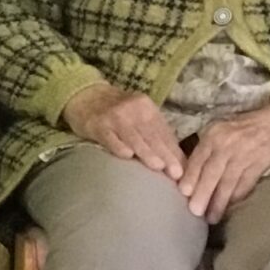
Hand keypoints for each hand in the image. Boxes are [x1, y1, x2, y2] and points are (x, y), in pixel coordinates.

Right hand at [62, 82, 184, 177]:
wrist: (85, 95)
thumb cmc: (116, 112)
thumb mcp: (138, 116)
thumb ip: (155, 134)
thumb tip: (178, 161)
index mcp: (147, 108)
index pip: (164, 133)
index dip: (175, 152)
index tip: (185, 171)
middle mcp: (133, 110)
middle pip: (152, 136)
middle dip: (166, 155)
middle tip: (177, 173)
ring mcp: (115, 116)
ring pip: (134, 137)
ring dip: (147, 152)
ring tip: (158, 166)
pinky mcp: (98, 124)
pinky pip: (110, 136)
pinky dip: (118, 146)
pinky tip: (126, 156)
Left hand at [177, 101, 269, 222]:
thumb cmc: (241, 128)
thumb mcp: (218, 130)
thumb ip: (203, 149)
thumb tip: (184, 174)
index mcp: (214, 135)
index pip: (199, 158)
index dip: (191, 176)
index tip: (183, 192)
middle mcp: (228, 145)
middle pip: (213, 172)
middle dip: (203, 193)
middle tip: (194, 211)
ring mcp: (245, 156)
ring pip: (229, 182)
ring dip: (219, 202)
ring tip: (211, 218)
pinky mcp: (259, 167)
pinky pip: (245, 185)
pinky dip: (236, 198)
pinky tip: (228, 210)